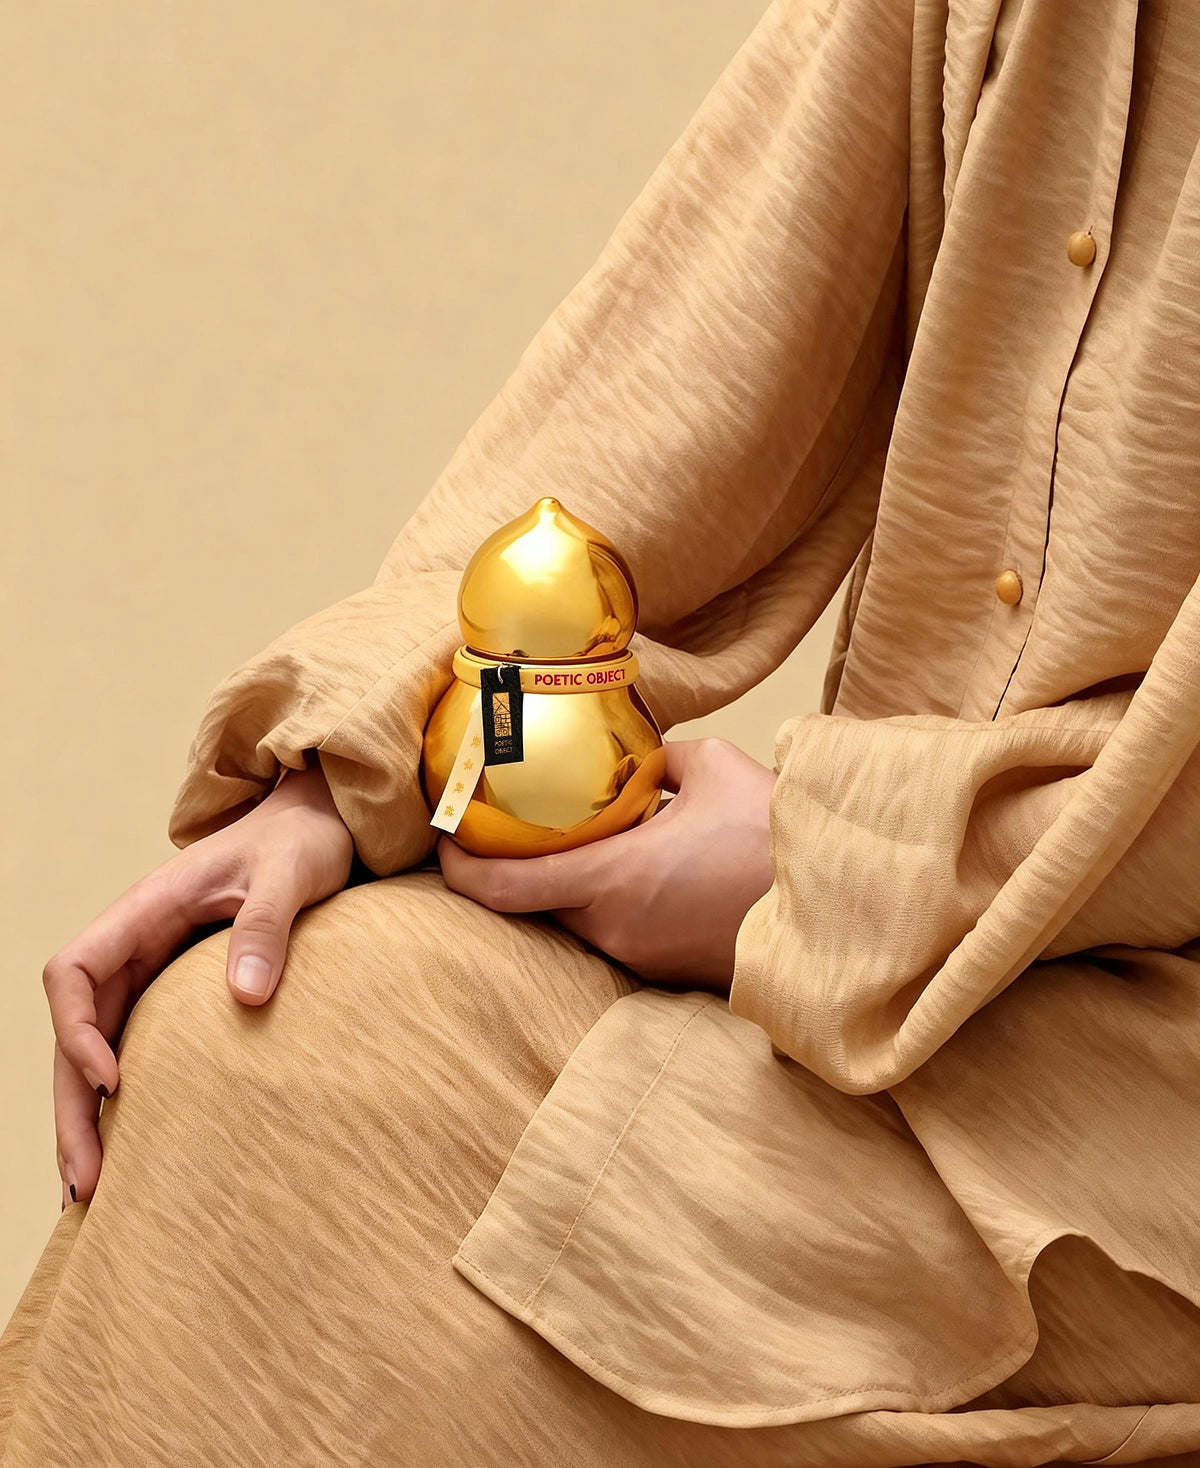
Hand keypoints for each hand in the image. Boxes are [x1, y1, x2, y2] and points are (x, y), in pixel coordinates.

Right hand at [43, 760, 353, 1208]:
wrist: (323, 821)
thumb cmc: (304, 840)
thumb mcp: (290, 874)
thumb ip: (266, 926)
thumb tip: (245, 998)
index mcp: (149, 907)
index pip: (75, 970)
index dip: (78, 1030)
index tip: (115, 1082)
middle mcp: (138, 939)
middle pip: (76, 1026)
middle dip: (72, 1103)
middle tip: (87, 1182)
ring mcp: (154, 963)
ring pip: (96, 1042)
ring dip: (87, 1111)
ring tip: (93, 1189)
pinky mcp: (178, 985)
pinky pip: (133, 1041)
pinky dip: (121, 1095)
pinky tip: (131, 1144)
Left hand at [439, 738, 775, 988]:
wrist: (838, 911)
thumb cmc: (775, 840)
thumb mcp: (712, 768)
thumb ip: (660, 759)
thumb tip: (643, 762)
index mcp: (612, 882)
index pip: (503, 888)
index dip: (460, 868)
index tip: (444, 842)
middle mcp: (614, 930)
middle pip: (534, 905)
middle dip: (517, 867)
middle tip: (511, 827)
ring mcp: (640, 958)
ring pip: (577, 919)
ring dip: (571, 883)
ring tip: (586, 839)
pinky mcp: (666, 971)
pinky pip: (615, 933)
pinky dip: (610, 902)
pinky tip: (638, 868)